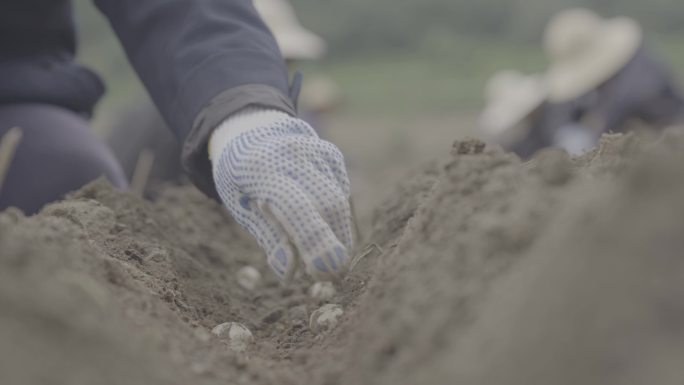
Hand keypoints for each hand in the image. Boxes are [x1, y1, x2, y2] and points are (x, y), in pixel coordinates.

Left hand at [210, 108, 352, 282]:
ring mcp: (318, 152)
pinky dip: (340, 221)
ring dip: (340, 237)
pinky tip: (329, 233)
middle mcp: (294, 154)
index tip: (322, 274)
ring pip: (341, 201)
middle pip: (328, 203)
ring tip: (328, 261)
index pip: (297, 206)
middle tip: (329, 278)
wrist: (251, 131)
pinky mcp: (333, 157)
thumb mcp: (243, 210)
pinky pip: (345, 195)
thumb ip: (271, 239)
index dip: (314, 241)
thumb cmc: (243, 180)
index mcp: (261, 168)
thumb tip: (294, 273)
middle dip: (333, 245)